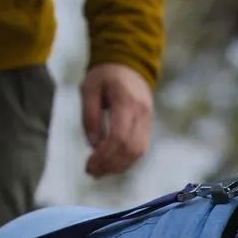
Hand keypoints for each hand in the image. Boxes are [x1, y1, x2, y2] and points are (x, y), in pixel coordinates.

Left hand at [81, 63, 153, 177]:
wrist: (129, 65)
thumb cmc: (105, 75)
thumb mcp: (89, 89)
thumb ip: (89, 116)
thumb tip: (93, 144)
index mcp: (126, 102)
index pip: (119, 137)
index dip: (104, 156)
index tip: (89, 165)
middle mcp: (142, 113)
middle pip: (131, 149)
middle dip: (110, 165)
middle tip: (91, 172)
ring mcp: (148, 120)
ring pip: (138, 152)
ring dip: (118, 166)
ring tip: (99, 171)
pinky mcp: (148, 126)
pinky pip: (140, 149)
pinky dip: (125, 160)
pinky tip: (110, 163)